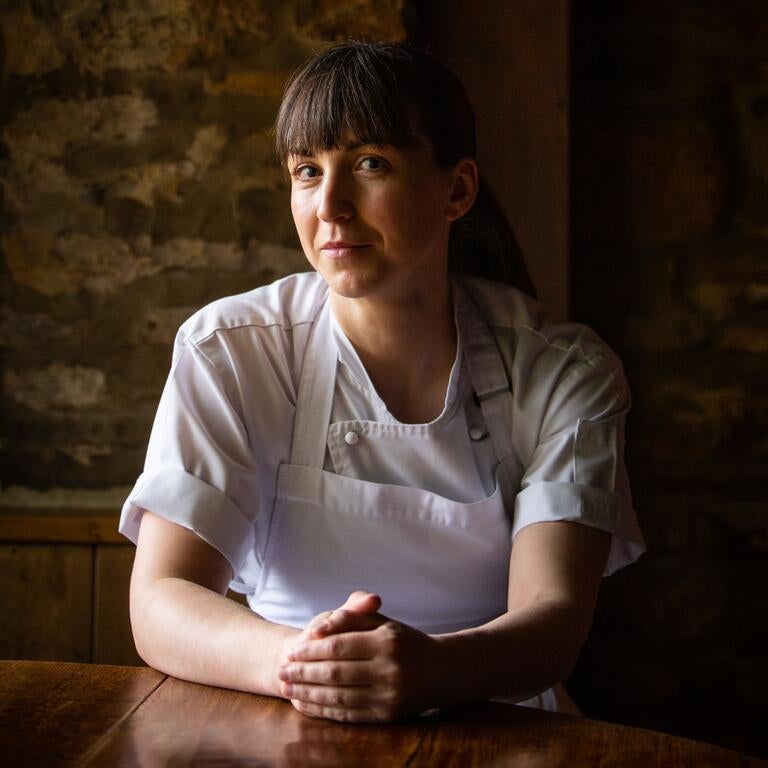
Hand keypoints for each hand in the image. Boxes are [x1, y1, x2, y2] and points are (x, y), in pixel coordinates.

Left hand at [279, 597, 440, 722]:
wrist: (441, 670)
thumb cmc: (403, 641)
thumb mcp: (382, 622)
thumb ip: (350, 617)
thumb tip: (319, 628)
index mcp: (386, 641)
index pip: (339, 646)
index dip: (311, 650)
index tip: (290, 651)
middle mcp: (390, 669)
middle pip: (336, 673)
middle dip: (304, 673)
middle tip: (281, 672)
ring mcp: (390, 695)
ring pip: (339, 697)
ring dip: (308, 694)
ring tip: (287, 689)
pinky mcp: (388, 716)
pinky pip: (349, 715)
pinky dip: (323, 711)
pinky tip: (306, 705)